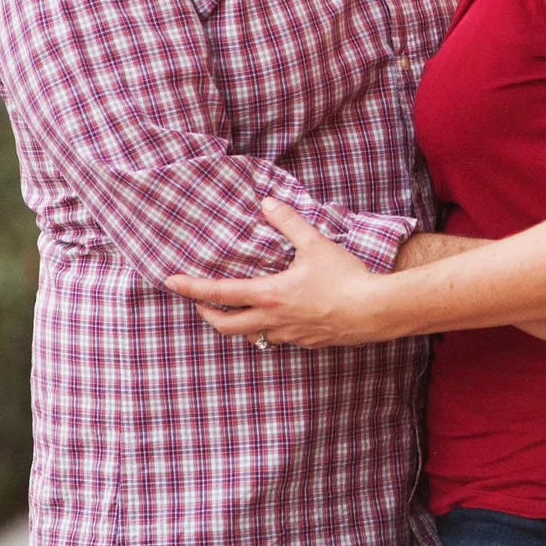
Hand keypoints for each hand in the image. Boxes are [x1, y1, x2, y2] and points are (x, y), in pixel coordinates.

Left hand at [162, 199, 392, 348]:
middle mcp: (271, 319)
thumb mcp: (316, 244)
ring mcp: (288, 334)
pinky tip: (281, 318)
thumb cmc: (345, 277)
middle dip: (208, 314)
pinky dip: (269, 329)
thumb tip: (268, 202)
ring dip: (239, 324)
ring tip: (240, 310)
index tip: (171, 282)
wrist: (374, 311)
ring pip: (251, 335)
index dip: (191, 287)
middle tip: (201, 303)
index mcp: (269, 294)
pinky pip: (278, 339)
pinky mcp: (306, 343)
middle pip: (225, 326)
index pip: (219, 293)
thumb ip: (289, 222)